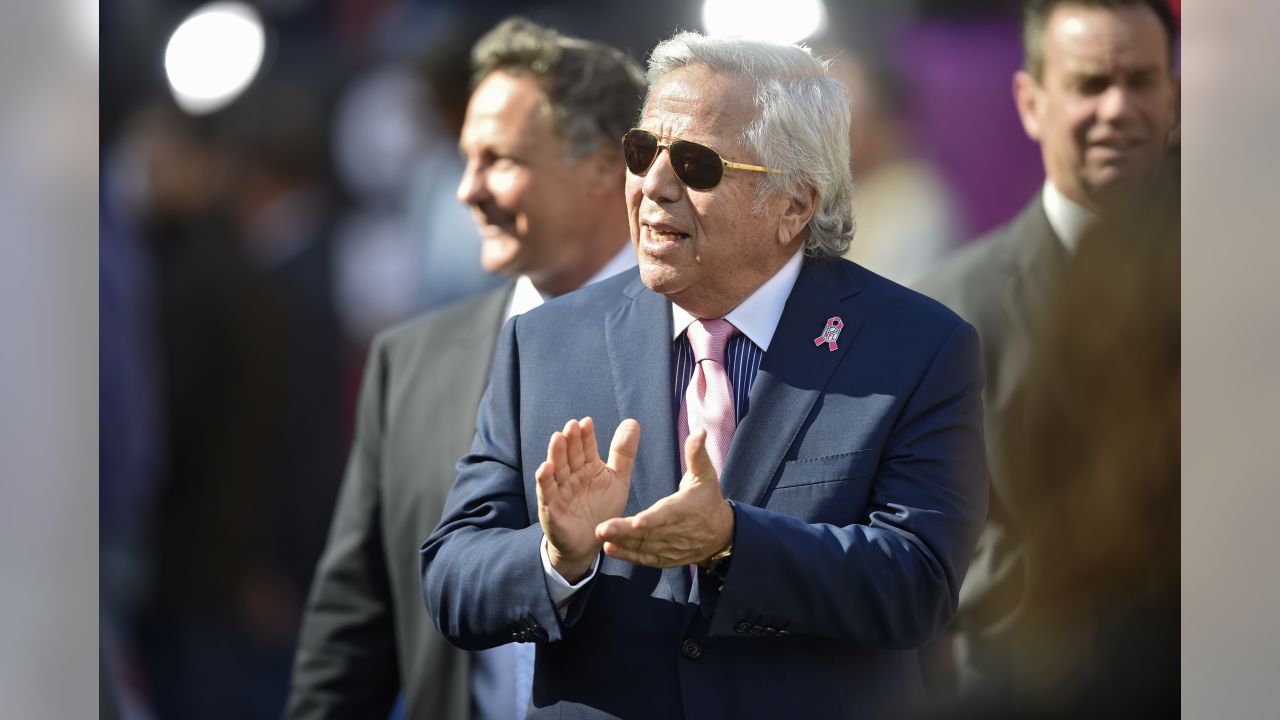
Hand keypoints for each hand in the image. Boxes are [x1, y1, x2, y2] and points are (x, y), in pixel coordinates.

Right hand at [536, 417, 638, 582]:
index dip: (586, 436)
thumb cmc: (602, 508)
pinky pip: (546, 493)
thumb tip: (632, 421)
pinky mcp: (551, 509)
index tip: (587, 422)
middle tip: (572, 425)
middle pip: (570, 455)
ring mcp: (559, 491)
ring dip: (556, 454)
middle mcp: (571, 475)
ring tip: (557, 438)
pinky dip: (545, 481)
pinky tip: (545, 468)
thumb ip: (624, 453)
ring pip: (557, 469)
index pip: (586, 447)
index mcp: (587, 467)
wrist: (589, 543)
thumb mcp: (618, 480)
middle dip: (571, 440)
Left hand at [596, 429, 733, 567]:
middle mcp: (677, 531)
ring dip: (622, 543)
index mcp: (685, 509)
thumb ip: (697, 454)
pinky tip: (610, 550)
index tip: (636, 521)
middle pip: (649, 533)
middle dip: (625, 531)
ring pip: (644, 547)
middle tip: (601, 528)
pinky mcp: (666, 558)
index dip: (652, 519)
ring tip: (601, 536)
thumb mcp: (706, 475)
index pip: (668, 514)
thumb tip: (699, 431)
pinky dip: (628, 556)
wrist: (720, 534)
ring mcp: (671, 547)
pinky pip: (645, 558)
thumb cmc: (708, 499)